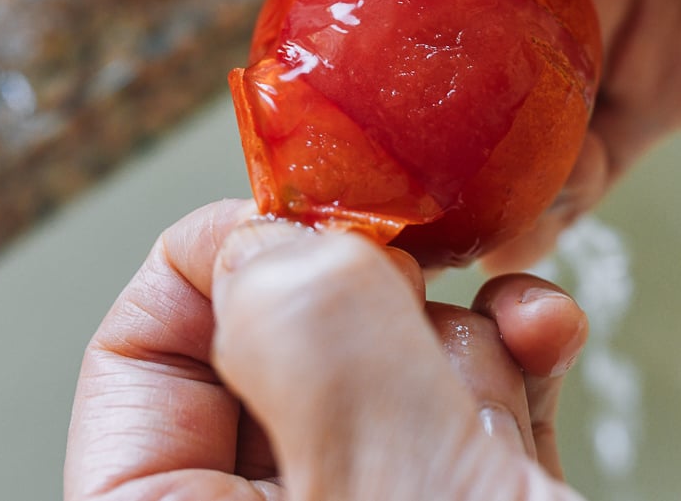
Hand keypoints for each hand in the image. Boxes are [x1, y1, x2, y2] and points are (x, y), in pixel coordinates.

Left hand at [64, 200, 588, 499]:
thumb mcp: (390, 491)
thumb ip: (317, 345)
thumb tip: (278, 239)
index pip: (137, 361)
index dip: (216, 257)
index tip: (310, 208)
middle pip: (278, 338)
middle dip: (369, 285)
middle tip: (414, 268)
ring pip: (388, 354)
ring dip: (460, 317)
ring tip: (507, 325)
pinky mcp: (468, 496)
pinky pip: (471, 393)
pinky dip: (514, 349)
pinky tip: (544, 333)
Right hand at [367, 0, 680, 270]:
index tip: (298, 49)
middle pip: (426, 25)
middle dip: (374, 99)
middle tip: (339, 173)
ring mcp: (598, 16)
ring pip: (491, 106)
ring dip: (450, 167)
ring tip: (413, 229)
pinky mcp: (655, 88)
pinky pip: (579, 156)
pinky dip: (542, 200)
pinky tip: (515, 234)